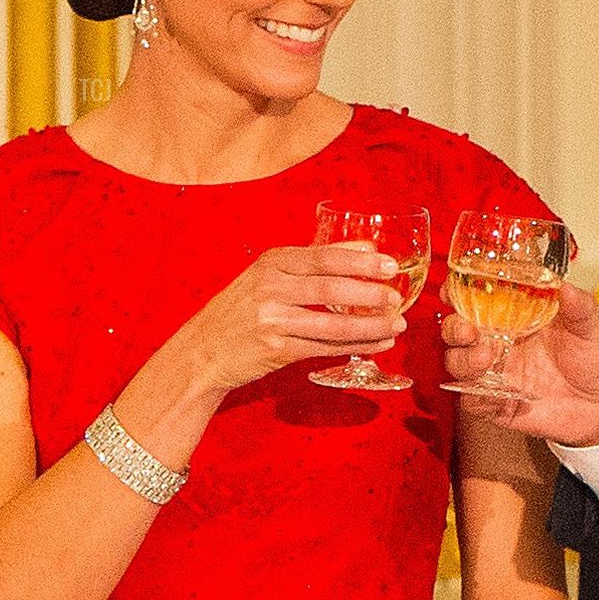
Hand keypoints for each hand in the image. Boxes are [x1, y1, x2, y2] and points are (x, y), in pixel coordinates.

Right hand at [183, 244, 405, 392]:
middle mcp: (270, 289)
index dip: (361, 261)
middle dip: (370, 293)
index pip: (324, 257)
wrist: (201, 351)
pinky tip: (378, 344)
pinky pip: (326, 348)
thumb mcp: (267, 276)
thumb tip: (364, 248)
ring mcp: (273, 321)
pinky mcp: (277, 350)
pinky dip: (357, 346)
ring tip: (397, 324)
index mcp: (272, 264)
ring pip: (333, 323)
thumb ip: (310, 263)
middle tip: (397, 297)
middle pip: (331, 289)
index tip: (390, 264)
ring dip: (370, 325)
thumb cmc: (240, 311)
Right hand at [439, 282, 598, 445]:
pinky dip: (474, 398)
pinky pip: (472, 402)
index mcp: (518, 316)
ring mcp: (497, 374)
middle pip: (458, 331)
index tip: (453, 289)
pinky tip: (493, 394)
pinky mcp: (498, 404)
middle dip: (455, 328)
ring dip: (464, 360)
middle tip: (468, 330)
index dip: (459, 292)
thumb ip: (579, 306)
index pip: (478, 299)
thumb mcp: (594, 327)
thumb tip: (564, 285)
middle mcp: (501, 343)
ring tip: (486, 357)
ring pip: (458, 364)